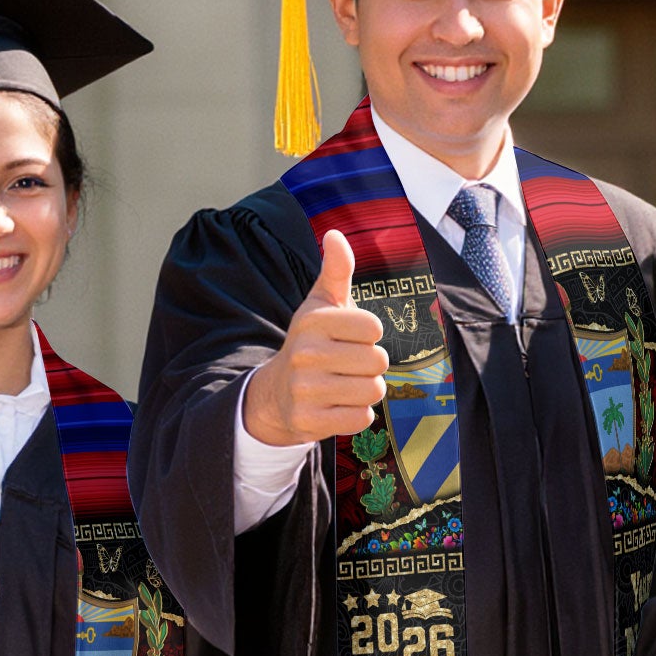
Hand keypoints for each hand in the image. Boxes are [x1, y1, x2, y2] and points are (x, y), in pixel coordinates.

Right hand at [241, 229, 389, 446]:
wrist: (277, 392)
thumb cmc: (312, 342)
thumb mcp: (321, 304)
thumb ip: (336, 270)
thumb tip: (334, 234)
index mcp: (313, 321)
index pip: (374, 327)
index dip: (369, 334)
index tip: (349, 337)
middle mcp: (306, 353)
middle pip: (378, 361)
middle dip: (371, 365)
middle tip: (348, 364)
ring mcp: (305, 390)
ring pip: (373, 391)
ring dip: (366, 390)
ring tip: (344, 384)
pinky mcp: (309, 421)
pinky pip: (361, 419)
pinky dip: (357, 414)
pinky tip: (337, 405)